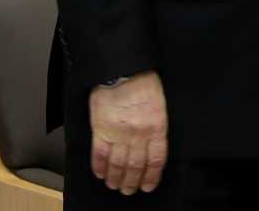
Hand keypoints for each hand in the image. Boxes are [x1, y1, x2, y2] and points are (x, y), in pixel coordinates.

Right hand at [88, 71, 167, 194]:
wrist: (122, 69)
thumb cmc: (142, 81)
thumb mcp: (159, 103)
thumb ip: (156, 126)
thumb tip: (153, 146)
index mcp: (156, 126)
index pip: (156, 159)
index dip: (152, 176)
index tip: (148, 185)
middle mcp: (138, 134)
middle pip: (136, 166)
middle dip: (133, 182)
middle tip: (130, 190)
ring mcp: (118, 133)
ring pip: (118, 165)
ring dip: (116, 178)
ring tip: (115, 185)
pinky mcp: (100, 130)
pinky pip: (99, 155)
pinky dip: (99, 167)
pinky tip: (101, 174)